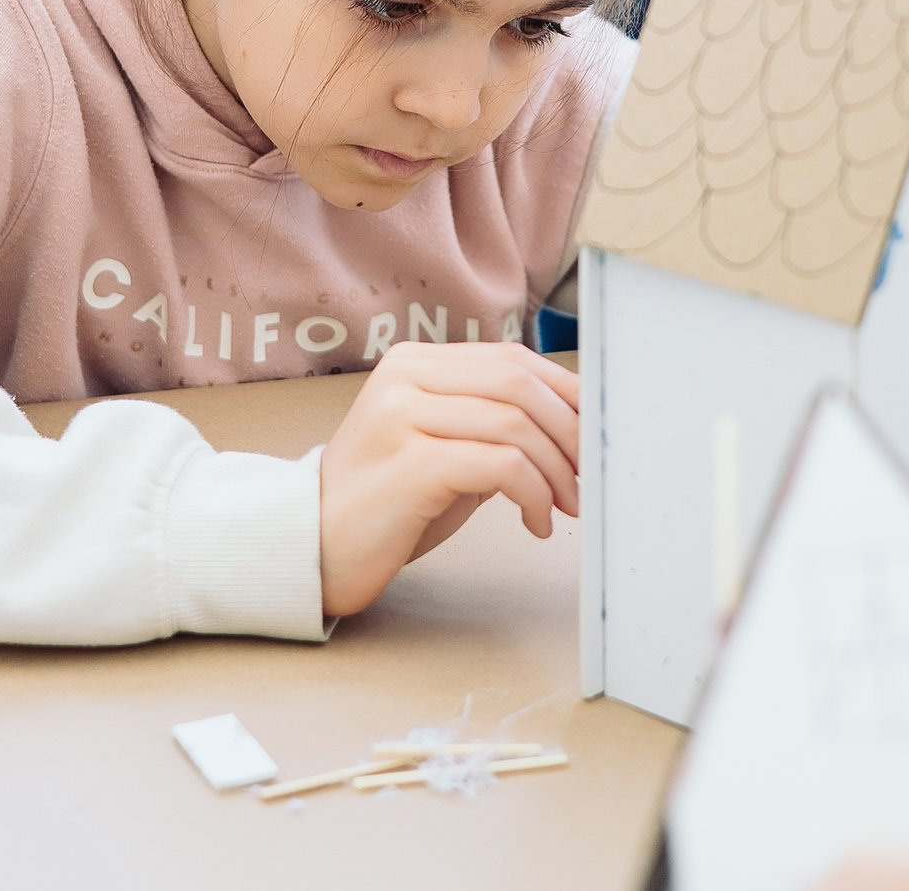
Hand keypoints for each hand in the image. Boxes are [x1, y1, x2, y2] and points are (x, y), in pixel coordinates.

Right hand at [319, 342, 582, 615]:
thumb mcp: (442, 447)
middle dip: (570, 433)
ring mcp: (403, 416)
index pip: (513, 359)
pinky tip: (535, 523)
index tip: (595, 436)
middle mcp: (405, 377)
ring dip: (556, 472)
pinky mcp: (410, 463)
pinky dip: (534, 495)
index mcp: (415, 362)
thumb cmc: (388, 504)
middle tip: (589, 478)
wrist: (313, 548)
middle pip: (520, 384)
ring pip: (515, 423)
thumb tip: (575, 424)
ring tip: (564, 508)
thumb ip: (491, 424)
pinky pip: (501, 465)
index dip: (567, 395)